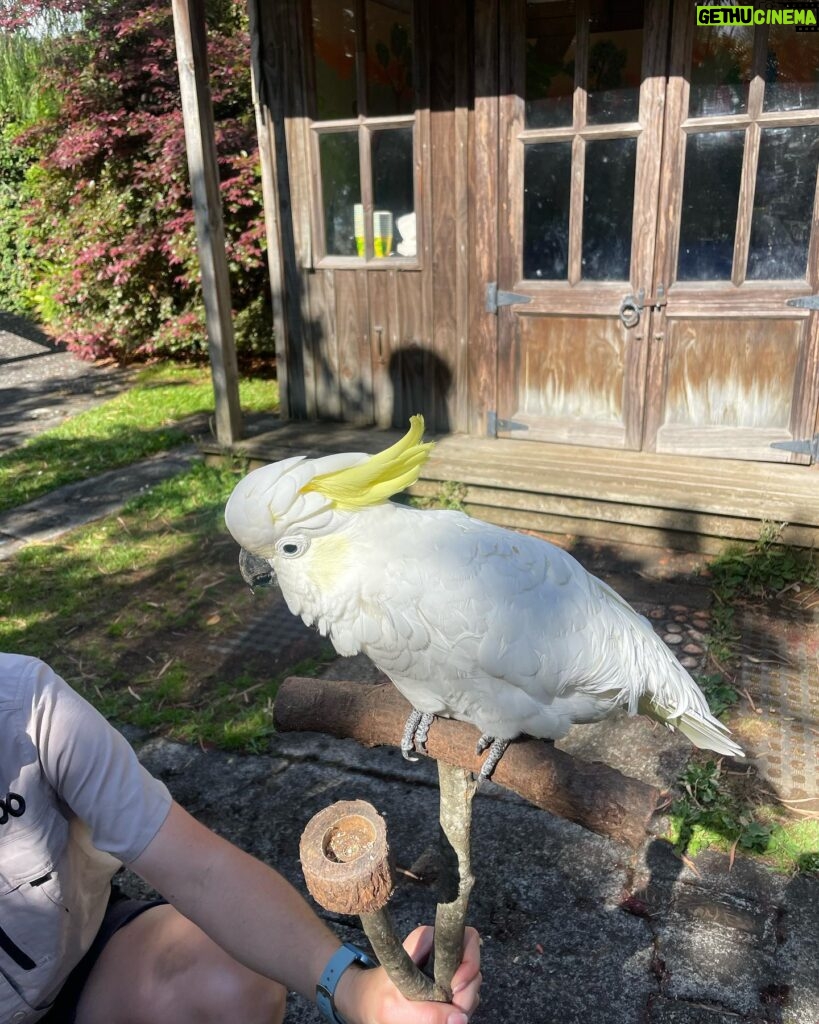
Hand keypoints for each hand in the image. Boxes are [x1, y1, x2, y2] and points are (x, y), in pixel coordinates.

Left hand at [336, 926, 480, 1023]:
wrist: (367, 1006)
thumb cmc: (375, 1000)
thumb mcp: (394, 1009)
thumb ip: (425, 1014)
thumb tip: (460, 1018)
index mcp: (427, 941)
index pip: (466, 938)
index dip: (469, 961)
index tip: (455, 987)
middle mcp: (441, 951)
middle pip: (473, 967)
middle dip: (467, 993)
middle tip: (452, 1012)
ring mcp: (447, 969)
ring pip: (472, 985)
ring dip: (464, 1005)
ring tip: (442, 1018)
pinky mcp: (448, 987)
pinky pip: (467, 999)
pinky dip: (460, 1012)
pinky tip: (444, 1019)